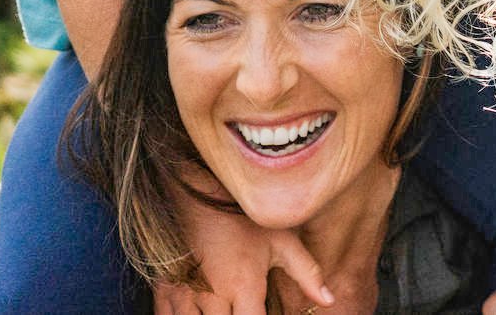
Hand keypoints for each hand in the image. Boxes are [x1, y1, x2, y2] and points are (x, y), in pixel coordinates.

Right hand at [156, 191, 335, 314]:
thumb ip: (307, 273)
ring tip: (226, 309)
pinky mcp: (166, 290)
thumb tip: (329, 300)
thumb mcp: (282, 241)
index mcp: (243, 288)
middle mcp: (212, 298)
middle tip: (245, 309)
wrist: (198, 193)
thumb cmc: (243, 218)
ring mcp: (185, 295)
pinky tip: (198, 313)